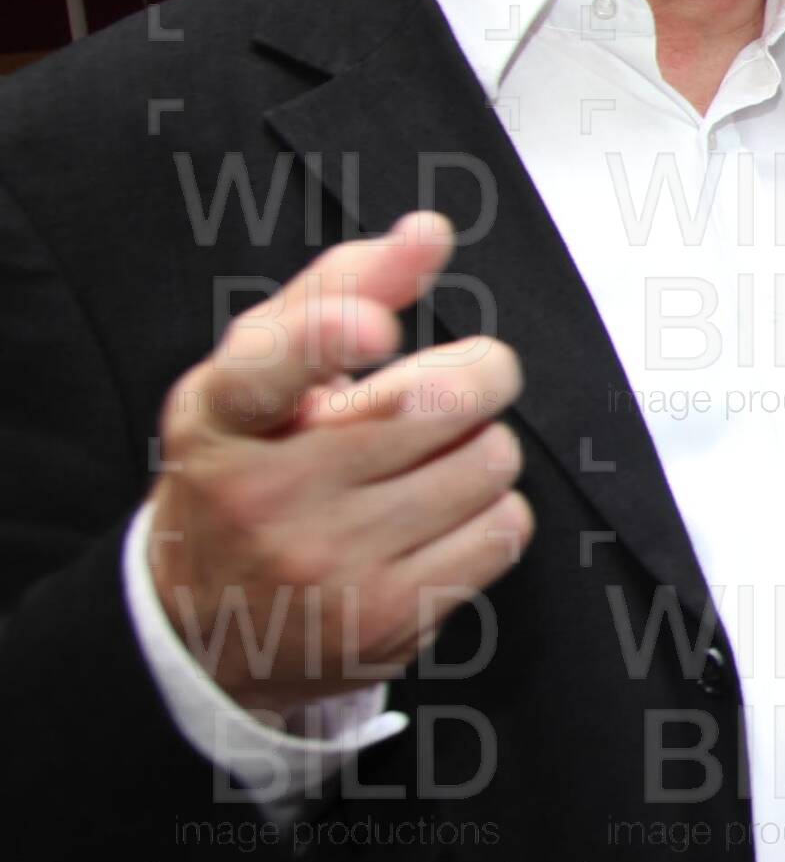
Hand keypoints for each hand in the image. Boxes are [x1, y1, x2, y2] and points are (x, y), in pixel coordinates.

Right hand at [145, 213, 532, 720]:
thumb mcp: (259, 374)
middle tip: (457, 387)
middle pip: (446, 398)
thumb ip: (340, 288)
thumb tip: (429, 232)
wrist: (203, 629)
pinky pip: (505, 528)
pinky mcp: (386, 618)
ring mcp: (326, 564)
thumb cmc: (249, 468)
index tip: (374, 329)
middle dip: (476, 377)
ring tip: (428, 464)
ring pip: (489, 459)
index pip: (272, 365)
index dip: (329, 336)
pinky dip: (492, 512)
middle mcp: (265, 494)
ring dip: (480, 449)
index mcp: (222, 416)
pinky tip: (439, 519)